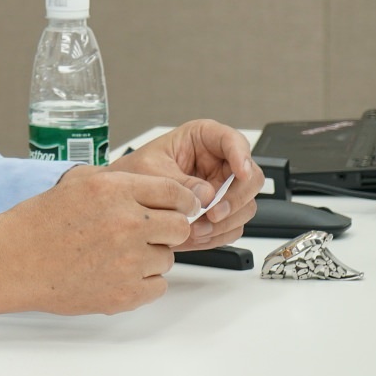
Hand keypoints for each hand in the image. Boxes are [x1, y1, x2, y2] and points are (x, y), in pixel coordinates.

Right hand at [0, 167, 197, 317]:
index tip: (181, 208)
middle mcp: (127, 223)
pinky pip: (158, 286)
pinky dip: (141, 283)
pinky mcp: (126, 293)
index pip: (176, 193)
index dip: (182, 201)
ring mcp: (128, 261)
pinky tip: (114, 274)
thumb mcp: (78, 182)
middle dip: (166, 229)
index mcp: (115, 191)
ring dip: (149, 257)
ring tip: (115, 255)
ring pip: (167, 259)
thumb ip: (121, 181)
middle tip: (144, 233)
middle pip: (180, 227)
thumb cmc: (39, 223)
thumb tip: (157, 189)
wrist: (13, 261)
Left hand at [106, 119, 262, 248]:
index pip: (234, 141)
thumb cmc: (135, 171)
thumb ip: (178, 181)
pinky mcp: (221, 210)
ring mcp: (223, 187)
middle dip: (235, 199)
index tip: (241, 172)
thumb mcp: (151, 170)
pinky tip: (198, 236)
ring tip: (197, 230)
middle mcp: (219, 162)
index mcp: (203, 138)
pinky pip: (233, 225)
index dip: (242, 155)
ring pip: (245, 206)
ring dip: (225, 222)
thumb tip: (207, 195)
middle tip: (214, 214)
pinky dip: (219, 234)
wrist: (124, 197)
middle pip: (251, 178)